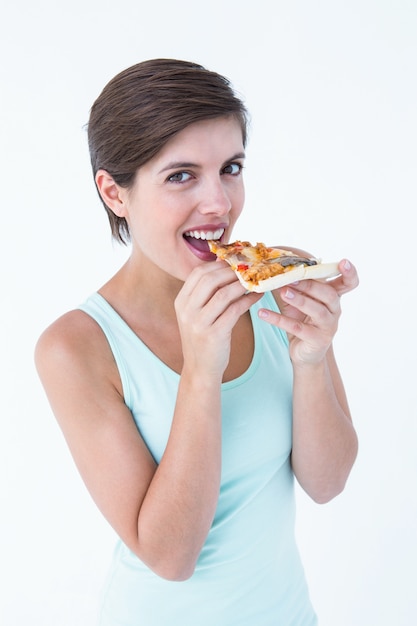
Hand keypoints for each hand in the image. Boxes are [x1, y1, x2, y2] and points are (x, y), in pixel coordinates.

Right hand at [175, 261, 261, 378]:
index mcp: (181, 302)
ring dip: (243, 285)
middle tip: (249, 269)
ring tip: (256, 281)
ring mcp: (198, 323)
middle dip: (231, 272)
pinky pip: (235, 310)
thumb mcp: (197, 314)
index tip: (235, 262)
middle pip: (210, 279)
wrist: (200, 369)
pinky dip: (248, 300)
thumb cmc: (203, 338)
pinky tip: (257, 296)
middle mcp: (187, 311)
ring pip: (224, 294)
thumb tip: (225, 265)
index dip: (218, 264)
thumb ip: (207, 293)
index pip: (198, 273)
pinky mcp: (214, 334)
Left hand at [258, 259, 358, 364]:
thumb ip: (294, 286)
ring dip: (299, 300)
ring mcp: (328, 326)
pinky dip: (278, 319)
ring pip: (317, 311)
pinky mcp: (316, 340)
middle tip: (291, 279)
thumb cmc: (303, 321)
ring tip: (283, 292)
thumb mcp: (300, 301)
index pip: (349, 283)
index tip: (344, 262)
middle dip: (310, 285)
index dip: (350, 273)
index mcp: (333, 297)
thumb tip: (275, 268)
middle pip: (329, 294)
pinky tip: (263, 313)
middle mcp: (335, 311)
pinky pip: (297, 328)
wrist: (303, 353)